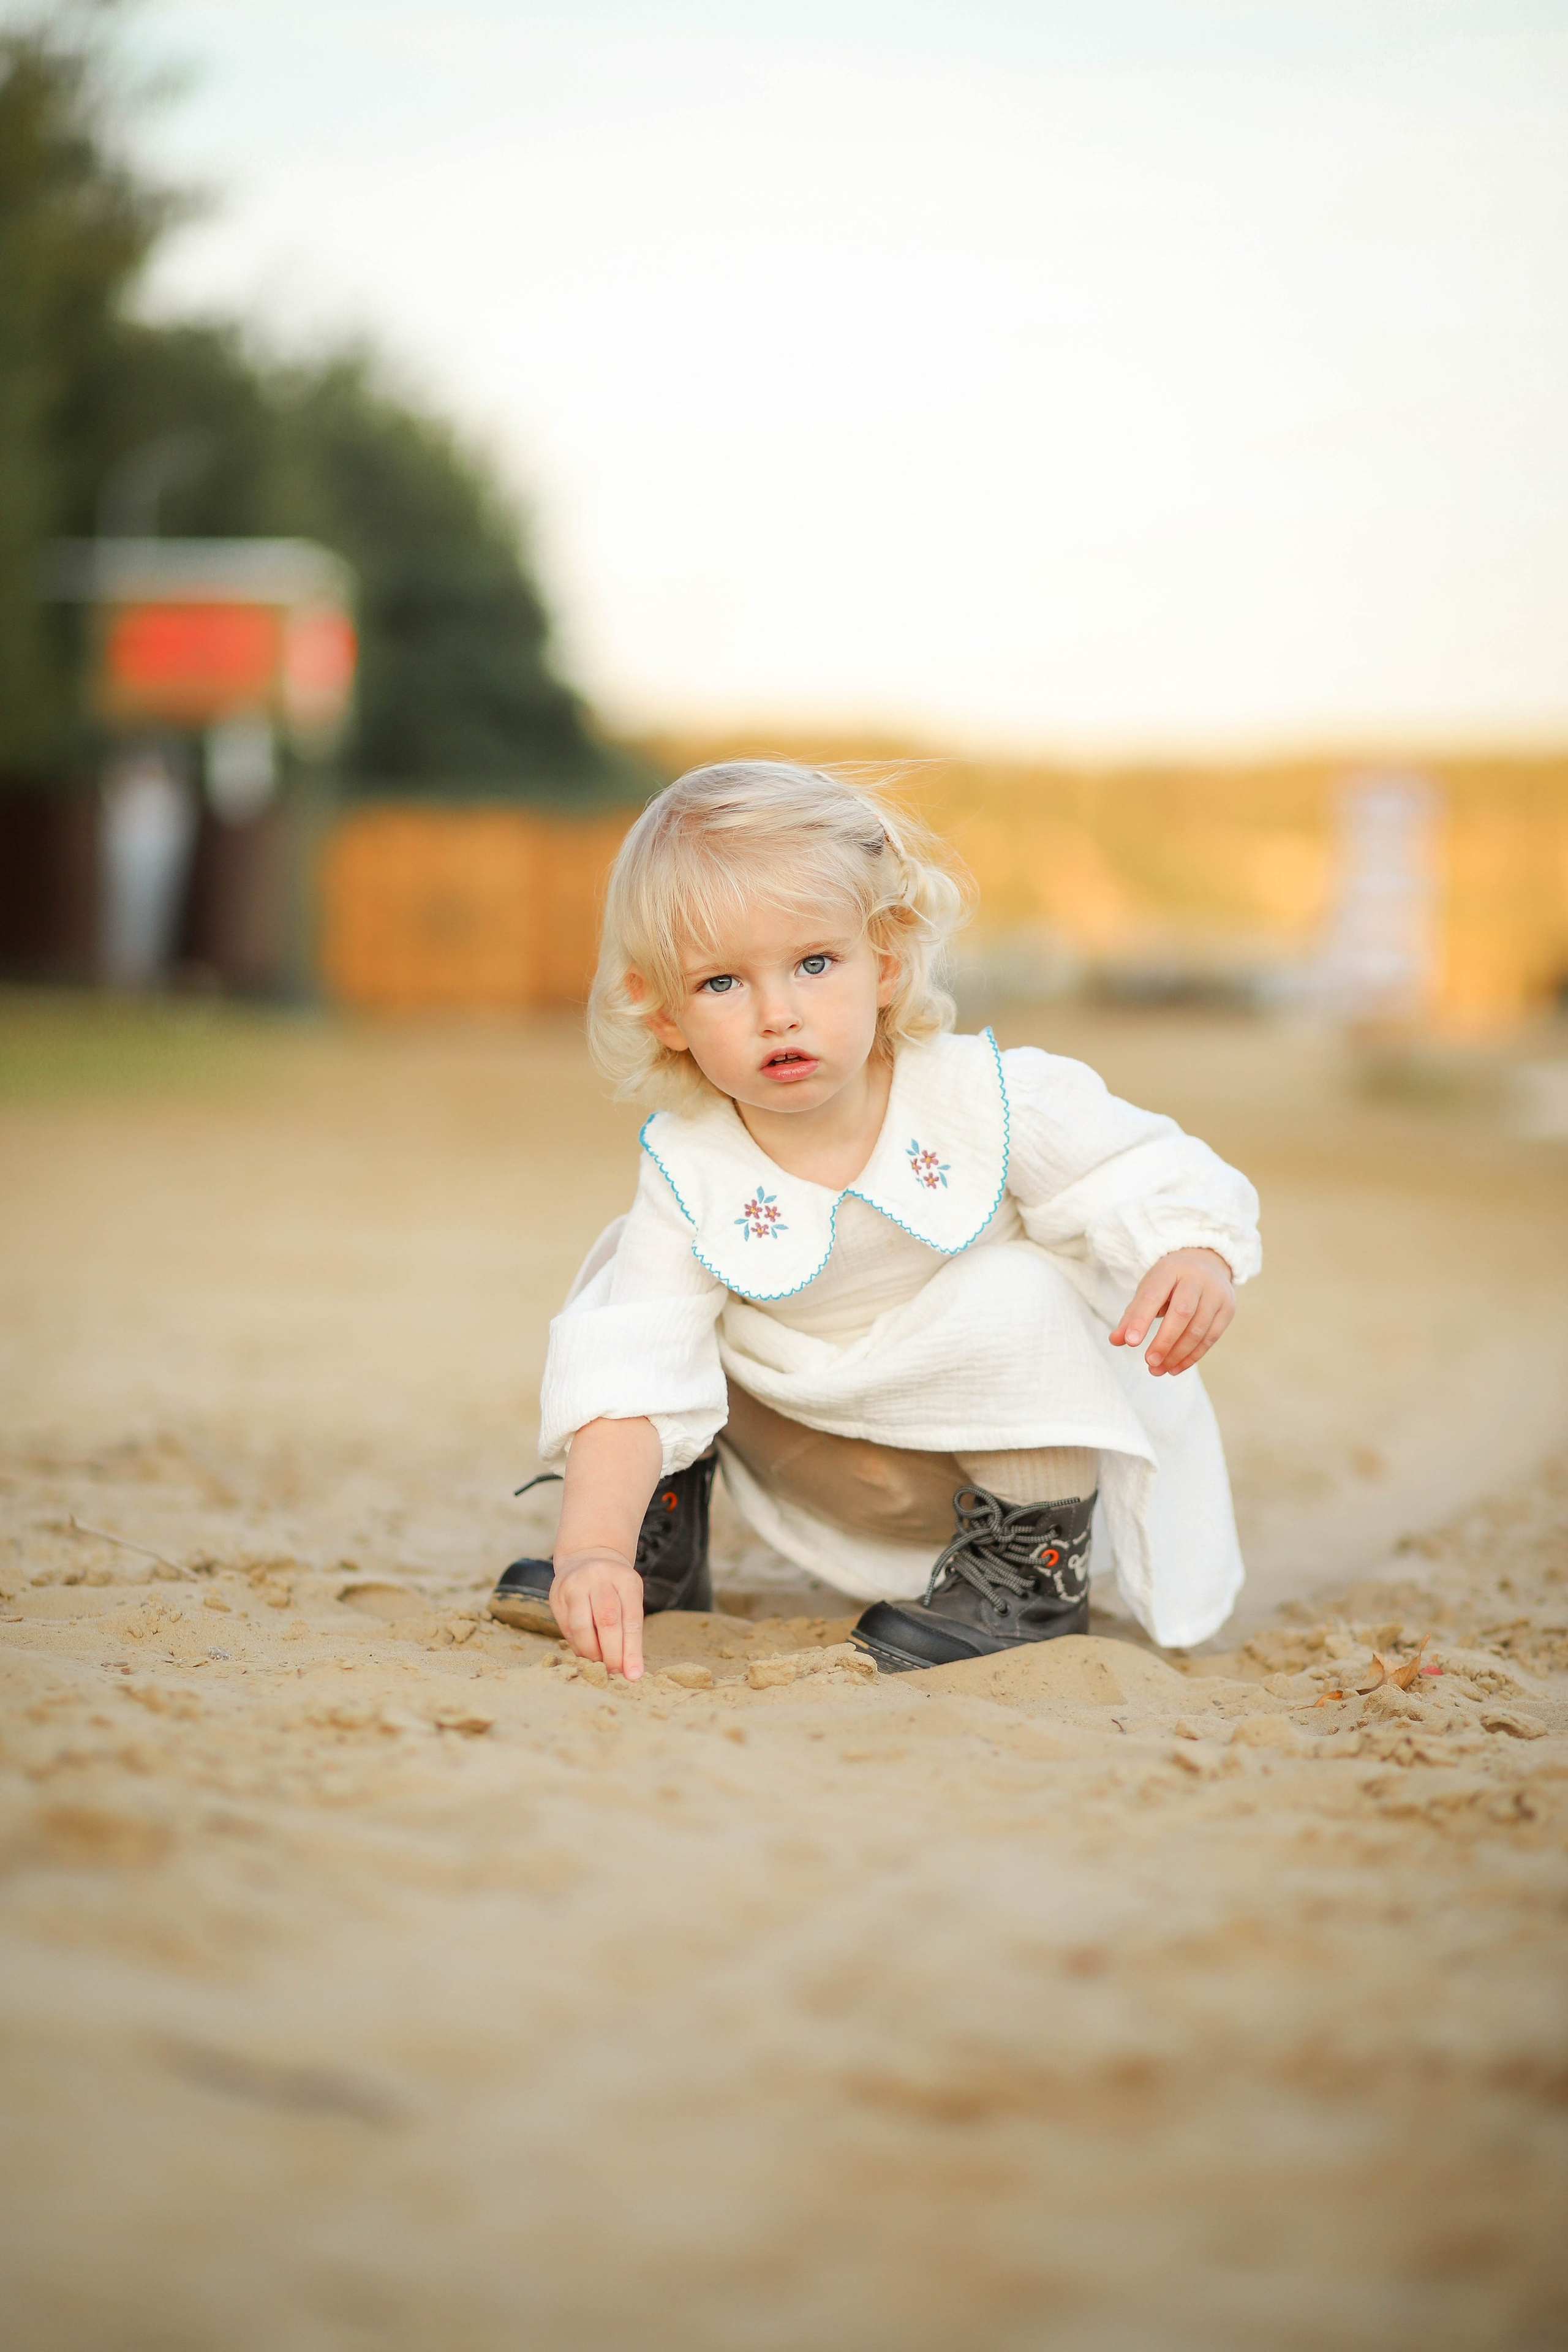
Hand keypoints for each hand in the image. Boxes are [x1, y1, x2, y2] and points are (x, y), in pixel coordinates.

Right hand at [551, 1548, 645, 1679]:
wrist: (587, 1558)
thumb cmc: (615, 1588)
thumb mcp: (629, 1598)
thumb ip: (630, 1631)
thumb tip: (632, 1672)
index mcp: (625, 1579)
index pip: (632, 1618)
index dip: (633, 1649)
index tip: (635, 1675)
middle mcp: (599, 1577)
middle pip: (607, 1620)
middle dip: (612, 1653)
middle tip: (615, 1672)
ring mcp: (575, 1584)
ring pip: (581, 1625)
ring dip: (591, 1652)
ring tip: (600, 1664)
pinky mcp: (556, 1595)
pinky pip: (567, 1628)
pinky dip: (578, 1646)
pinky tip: (586, 1653)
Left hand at [1110, 1247, 1234, 1376]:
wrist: (1206, 1262)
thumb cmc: (1170, 1281)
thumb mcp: (1149, 1289)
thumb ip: (1132, 1314)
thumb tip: (1116, 1340)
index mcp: (1170, 1269)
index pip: (1154, 1295)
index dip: (1141, 1319)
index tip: (1130, 1342)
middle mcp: (1197, 1279)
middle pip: (1182, 1313)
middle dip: (1164, 1341)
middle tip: (1149, 1362)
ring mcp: (1216, 1294)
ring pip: (1198, 1329)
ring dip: (1177, 1354)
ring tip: (1157, 1370)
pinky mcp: (1227, 1310)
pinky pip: (1210, 1338)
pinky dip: (1191, 1357)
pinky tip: (1174, 1368)